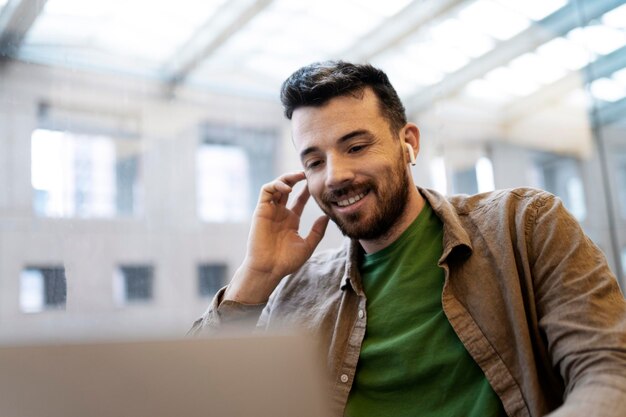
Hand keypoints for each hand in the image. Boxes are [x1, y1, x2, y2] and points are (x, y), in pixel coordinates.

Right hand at [223, 171, 328, 303]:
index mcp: (291, 220)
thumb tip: (327, 216)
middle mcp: (280, 213)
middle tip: (308, 172)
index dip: (307, 189)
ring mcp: (270, 211)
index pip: (300, 199)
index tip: (317, 182)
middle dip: (296, 178)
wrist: (269, 269)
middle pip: (288, 188)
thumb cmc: (286, 261)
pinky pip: (266, 191)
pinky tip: (287, 188)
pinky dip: (276, 185)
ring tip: (299, 176)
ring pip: (276, 186)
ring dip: (286, 178)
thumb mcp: (307, 245)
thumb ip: (317, 231)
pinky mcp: (261, 210)